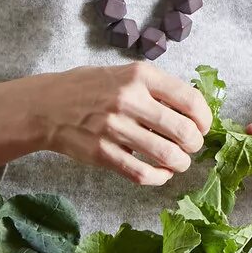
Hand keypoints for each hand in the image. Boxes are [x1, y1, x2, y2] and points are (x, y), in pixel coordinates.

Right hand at [0, 64, 211, 185]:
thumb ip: (156, 88)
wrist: (46, 105)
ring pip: (165, 154)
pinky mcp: (102, 153)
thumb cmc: (91, 88)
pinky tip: (161, 174)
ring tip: (180, 162)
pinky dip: (158, 177)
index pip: (189, 99)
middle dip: (195, 143)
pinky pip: (140, 172)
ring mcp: (114, 128)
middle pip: (182, 130)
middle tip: (193, 146)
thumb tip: (193, 110)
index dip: (205, 118)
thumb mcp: (125, 74)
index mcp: (140, 76)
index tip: (204, 126)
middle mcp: (129, 99)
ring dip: (180, 163)